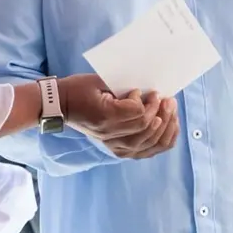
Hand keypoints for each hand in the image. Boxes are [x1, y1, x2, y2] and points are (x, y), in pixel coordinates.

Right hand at [59, 75, 176, 159]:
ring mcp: (113, 145)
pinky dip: (161, 142)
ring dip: (165, 127)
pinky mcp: (116, 149)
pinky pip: (145, 152)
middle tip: (168, 99)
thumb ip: (122, 86)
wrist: (61, 105)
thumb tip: (147, 90)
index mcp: (104, 116)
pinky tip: (168, 129)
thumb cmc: (78, 89)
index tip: (146, 91)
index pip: (138, 114)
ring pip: (149, 143)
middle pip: (146, 128)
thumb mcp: (98, 81)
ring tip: (171, 111)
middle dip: (162, 113)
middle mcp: (110, 135)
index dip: (148, 102)